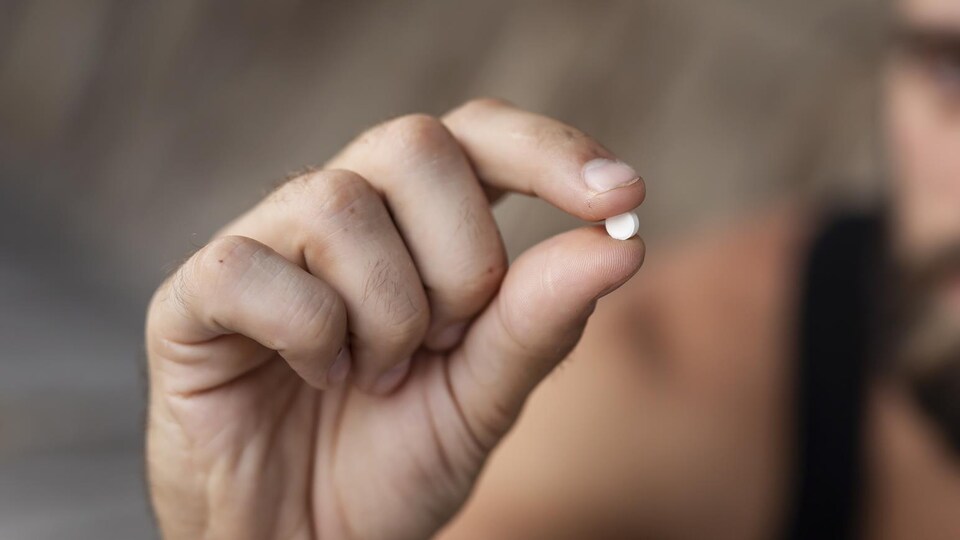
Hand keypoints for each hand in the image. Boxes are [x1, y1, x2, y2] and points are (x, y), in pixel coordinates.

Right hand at [145, 99, 645, 538]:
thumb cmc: (394, 461)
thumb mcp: (486, 398)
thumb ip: (539, 322)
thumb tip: (618, 242)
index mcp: (417, 223)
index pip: (480, 135)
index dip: (549, 151)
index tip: (621, 197)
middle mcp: (341, 211)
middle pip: (413, 145)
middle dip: (457, 263)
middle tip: (441, 343)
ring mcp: (265, 244)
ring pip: (338, 204)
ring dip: (385, 314)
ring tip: (375, 374)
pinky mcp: (197, 293)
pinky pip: (255, 269)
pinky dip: (308, 335)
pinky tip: (312, 375)